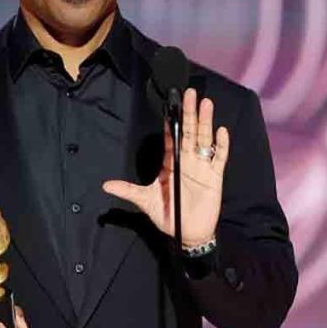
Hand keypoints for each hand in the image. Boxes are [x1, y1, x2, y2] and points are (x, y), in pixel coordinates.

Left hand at [103, 88, 229, 246]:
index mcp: (171, 162)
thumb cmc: (168, 215)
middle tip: (190, 94)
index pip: (171, 137)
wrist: (188, 233)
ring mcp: (202, 167)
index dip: (171, 121)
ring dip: (205, 122)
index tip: (170, 104)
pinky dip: (221, 145)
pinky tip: (220, 131)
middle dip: (189, 113)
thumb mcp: (145, 201)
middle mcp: (187, 160)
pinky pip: (219, 158)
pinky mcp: (215, 177)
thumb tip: (105, 185)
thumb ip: (128, 191)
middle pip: (189, 132)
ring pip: (204, 139)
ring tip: (206, 104)